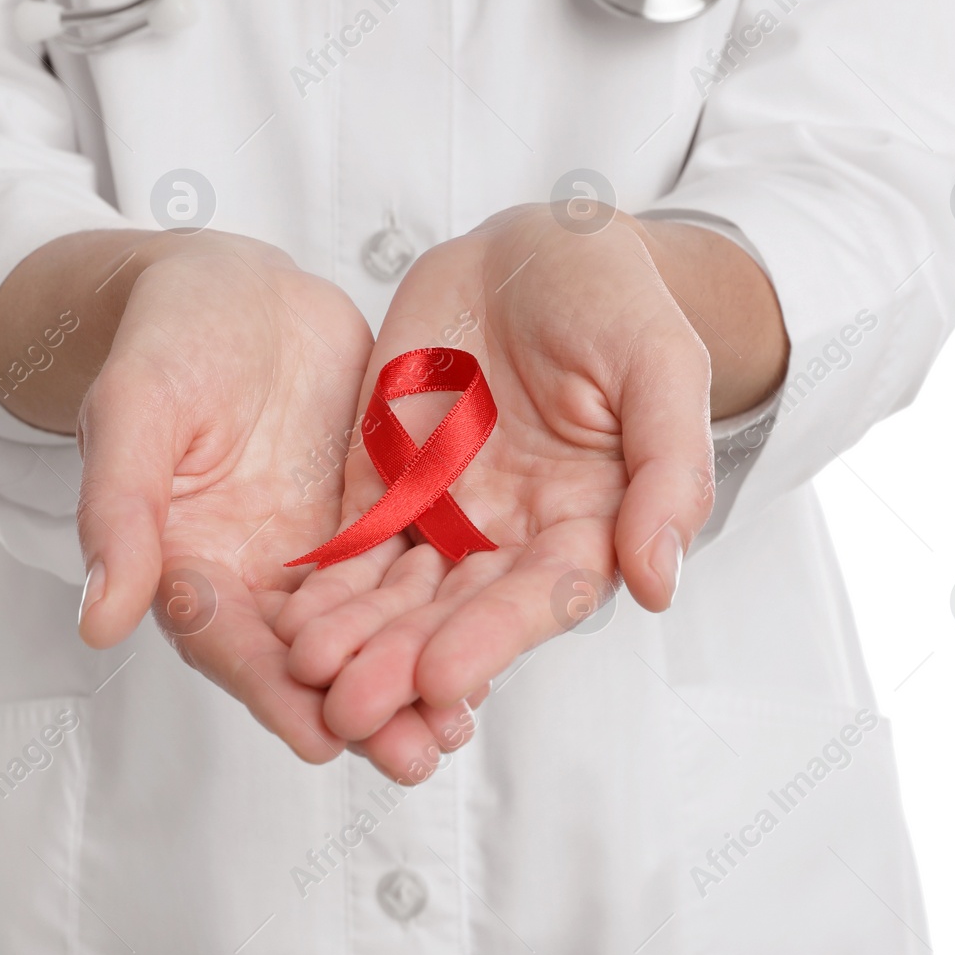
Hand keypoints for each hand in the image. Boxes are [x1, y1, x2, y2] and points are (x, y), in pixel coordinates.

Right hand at [70, 231, 476, 770]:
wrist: (230, 289)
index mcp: (190, 564)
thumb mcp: (134, 411)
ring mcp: (318, 551)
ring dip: (409, 675)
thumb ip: (120, 512)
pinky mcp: (372, 517)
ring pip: (368, 628)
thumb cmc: (164, 340)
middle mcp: (257, 575)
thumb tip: (98, 622)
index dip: (273, 691)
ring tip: (460, 724)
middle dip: (360, 706)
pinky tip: (490, 637)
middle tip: (416, 755)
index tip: (324, 737)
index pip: (230, 644)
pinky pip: (409, 572)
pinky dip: (442, 608)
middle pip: (308, 657)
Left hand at [277, 205, 731, 747]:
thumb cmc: (617, 300)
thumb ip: (669, 468)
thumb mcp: (662, 365)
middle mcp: (514, 533)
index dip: (493, 637)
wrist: (537, 248)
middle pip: (458, 611)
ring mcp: (448, 510)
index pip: (541, 595)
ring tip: (307, 669)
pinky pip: (354, 539)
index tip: (442, 679)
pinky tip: (285, 615)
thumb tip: (660, 582)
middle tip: (353, 706)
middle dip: (405, 660)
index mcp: (588, 520)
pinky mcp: (390, 480)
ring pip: (398, 591)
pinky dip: (325, 580)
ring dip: (356, 636)